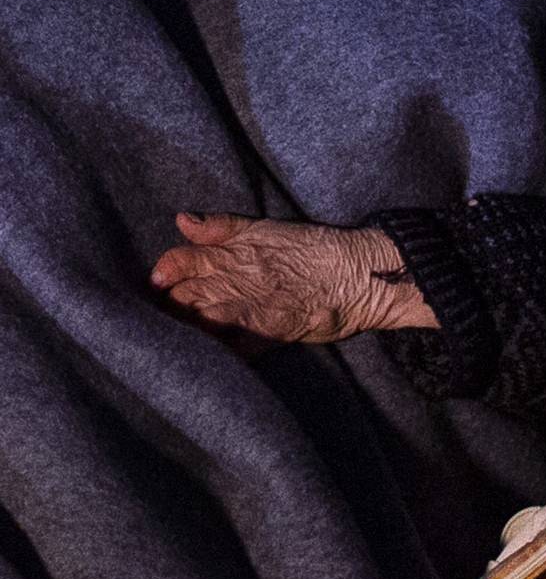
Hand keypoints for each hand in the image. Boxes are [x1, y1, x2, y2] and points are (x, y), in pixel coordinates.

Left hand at [151, 212, 439, 347]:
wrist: (356, 273)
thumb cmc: (313, 248)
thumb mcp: (266, 227)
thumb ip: (222, 226)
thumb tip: (181, 220)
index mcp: (235, 252)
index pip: (182, 261)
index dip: (165, 272)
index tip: (157, 281)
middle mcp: (236, 280)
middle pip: (184, 296)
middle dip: (169, 305)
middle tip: (161, 313)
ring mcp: (250, 309)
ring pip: (201, 322)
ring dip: (186, 329)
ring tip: (175, 337)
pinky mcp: (266, 335)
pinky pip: (231, 350)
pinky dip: (216, 354)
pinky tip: (207, 359)